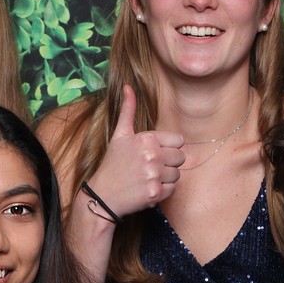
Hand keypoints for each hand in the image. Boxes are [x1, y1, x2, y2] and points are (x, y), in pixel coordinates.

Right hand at [86, 84, 184, 216]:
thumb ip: (128, 111)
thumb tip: (128, 87)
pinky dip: (162, 191)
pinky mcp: (155, 193)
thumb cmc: (113, 164)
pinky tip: (147, 189)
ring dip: (165, 178)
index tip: (154, 153)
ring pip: (177, 174)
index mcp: (147, 139)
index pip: (179, 141)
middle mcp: (152, 155)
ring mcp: (154, 175)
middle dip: (168, 163)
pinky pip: (172, 189)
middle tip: (150, 167)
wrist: (102, 195)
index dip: (168, 148)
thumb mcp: (120, 135)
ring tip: (147, 178)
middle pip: (180, 158)